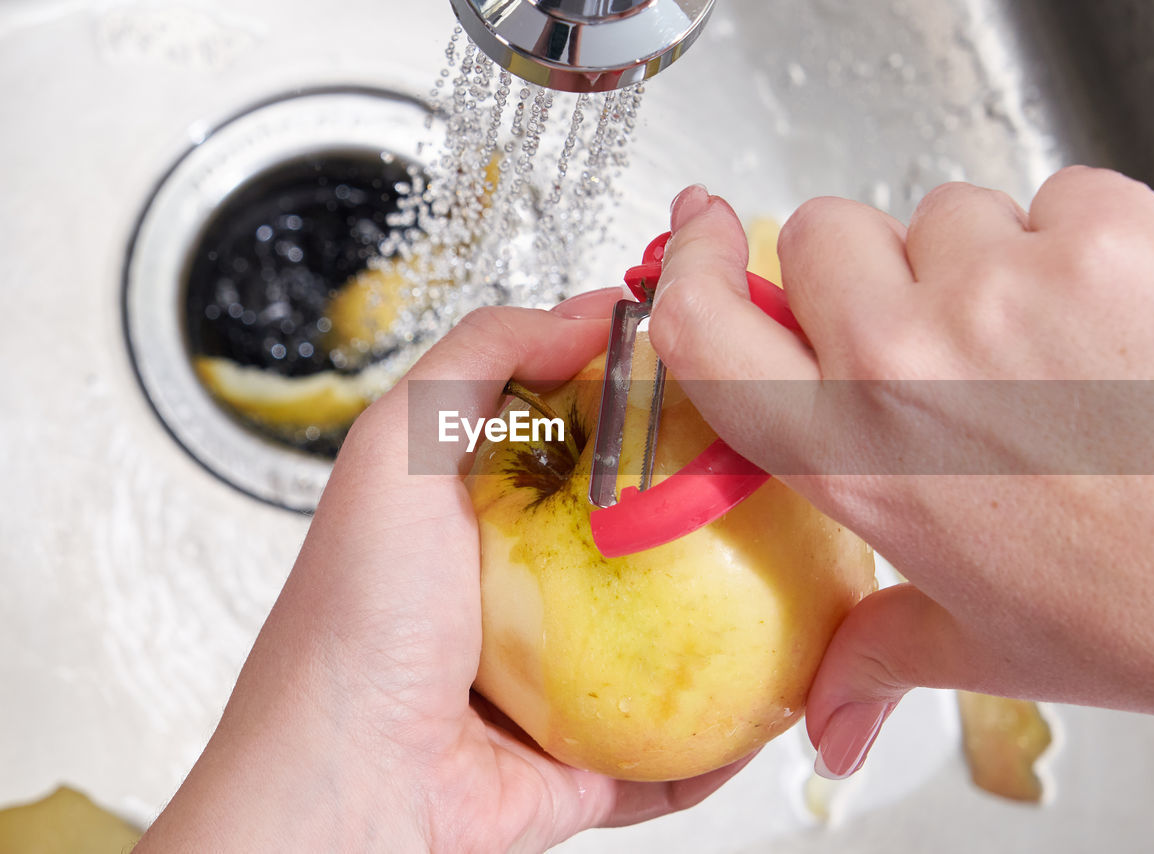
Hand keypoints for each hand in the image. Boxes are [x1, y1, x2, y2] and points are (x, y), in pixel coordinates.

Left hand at [136, 293, 750, 852]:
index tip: (719, 380)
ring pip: (667, 643)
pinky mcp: (584, 761)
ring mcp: (556, 682)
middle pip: (635, 538)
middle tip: (782, 482)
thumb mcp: (396, 449)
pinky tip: (780, 699)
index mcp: (478, 517)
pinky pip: (673, 746)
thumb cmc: (356, 620)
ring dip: (733, 621)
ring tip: (806, 586)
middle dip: (705, 511)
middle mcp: (520, 594)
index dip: (645, 402)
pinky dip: (727, 732)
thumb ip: (476, 361)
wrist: (346, 792)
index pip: (581, 438)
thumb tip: (588, 315)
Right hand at [648, 169, 1153, 778]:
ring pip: (949, 213)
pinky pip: (1058, 195)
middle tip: (938, 326)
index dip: (692, 264)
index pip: (706, 328)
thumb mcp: (972, 643)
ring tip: (1050, 340)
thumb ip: (868, 660)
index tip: (702, 230)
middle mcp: (902, 363)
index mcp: (850, 455)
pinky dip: (1082, 239)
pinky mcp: (1101, 235)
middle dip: (873, 269)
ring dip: (985, 259)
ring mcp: (998, 289)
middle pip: (829, 235)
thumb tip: (827, 723)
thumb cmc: (1136, 610)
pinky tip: (1117, 316)